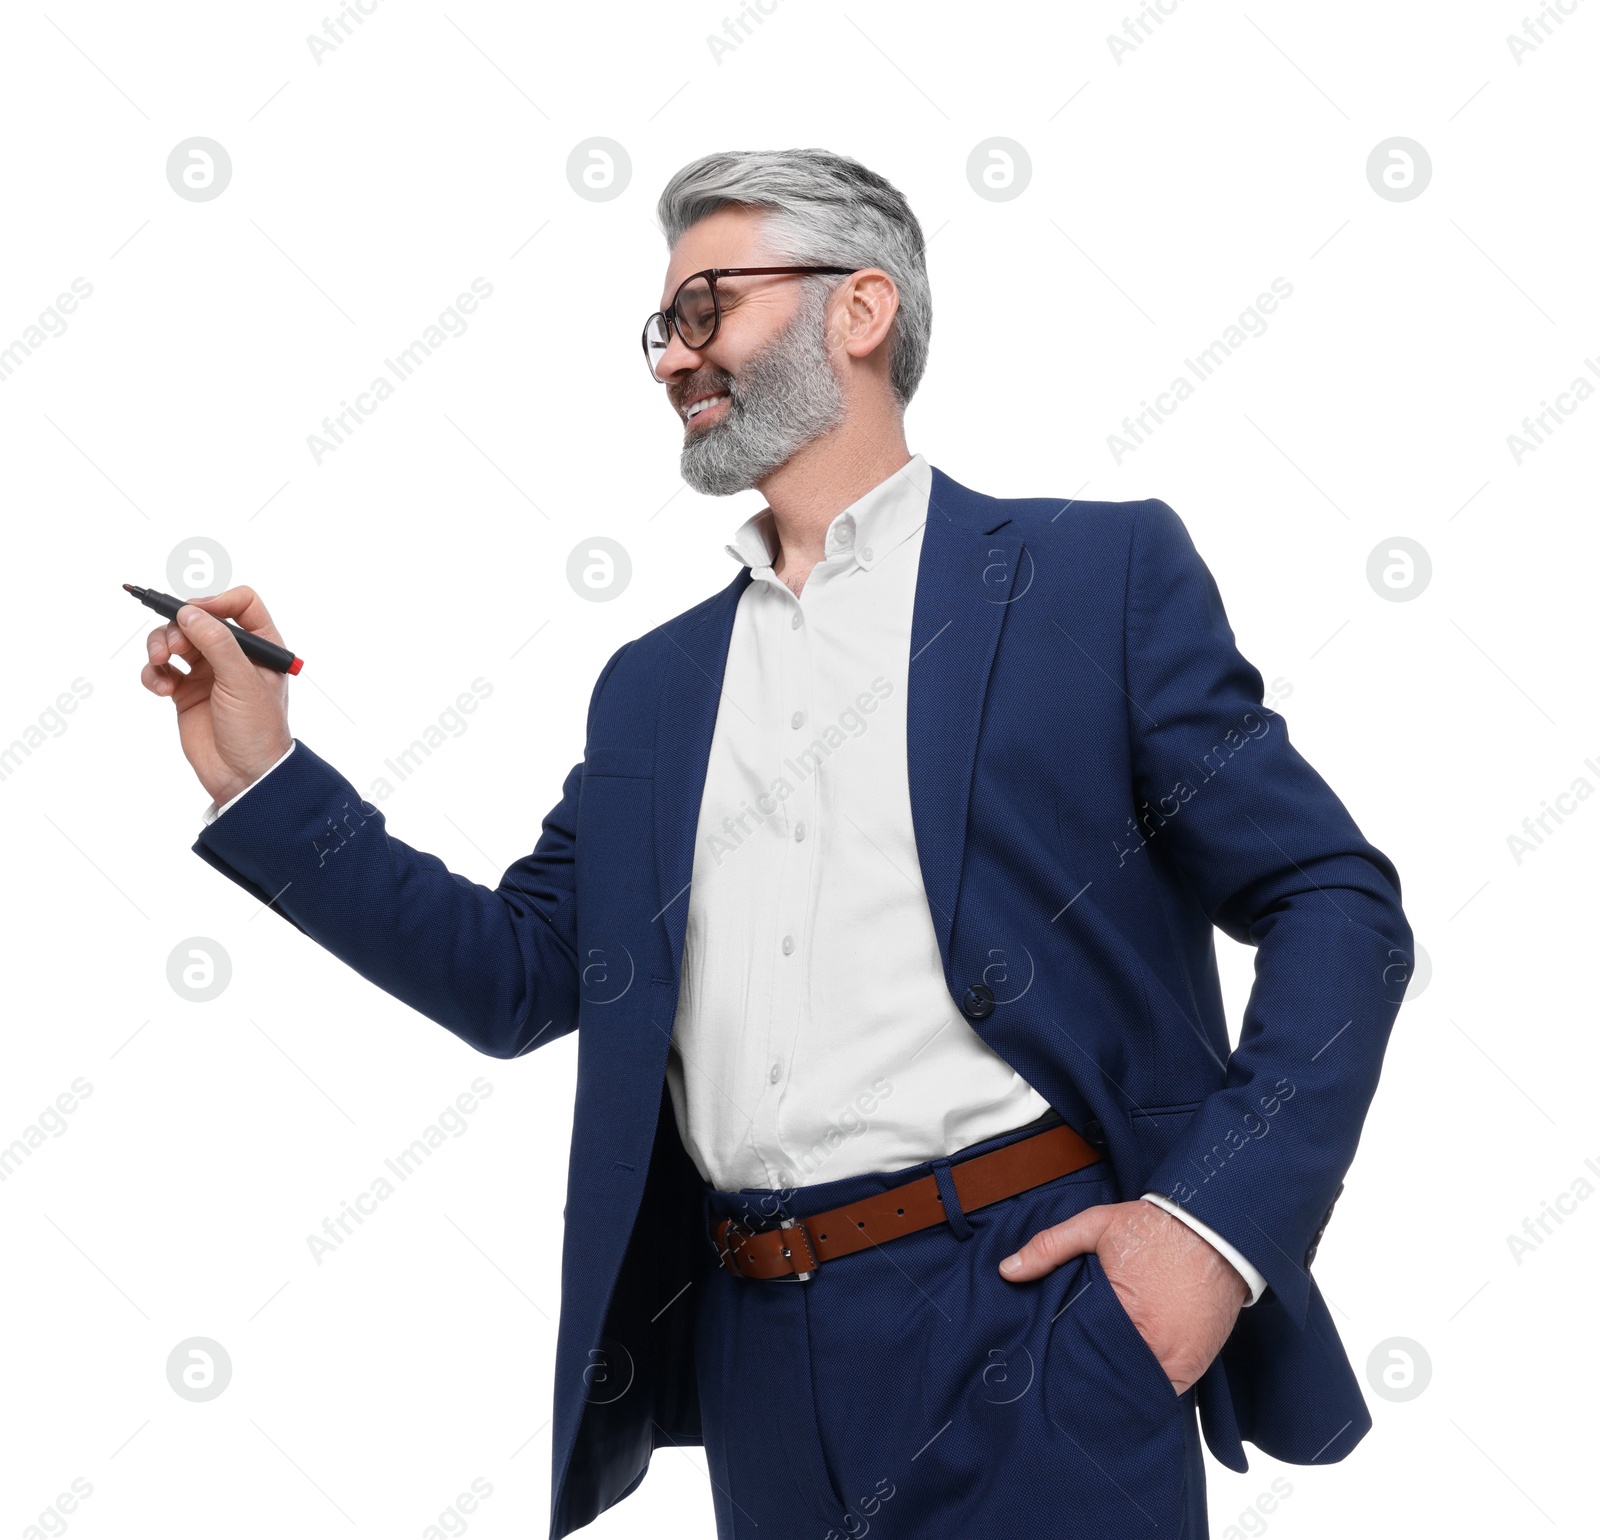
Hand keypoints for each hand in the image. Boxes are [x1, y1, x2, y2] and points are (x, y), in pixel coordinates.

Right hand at [140, 586, 292, 805]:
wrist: (243, 776)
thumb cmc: (257, 730)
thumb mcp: (243, 682)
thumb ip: (218, 644)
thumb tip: (190, 612)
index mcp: (260, 647)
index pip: (242, 604)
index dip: (217, 601)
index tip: (194, 613)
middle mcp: (233, 655)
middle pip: (198, 619)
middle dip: (179, 627)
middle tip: (172, 648)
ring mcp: (208, 672)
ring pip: (174, 640)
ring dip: (160, 645)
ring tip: (159, 662)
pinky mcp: (185, 691)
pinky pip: (161, 669)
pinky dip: (154, 672)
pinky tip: (160, 687)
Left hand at [998, 1199, 1246, 1394]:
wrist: (1215, 1227)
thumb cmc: (1153, 1228)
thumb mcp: (1094, 1226)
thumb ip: (1049, 1247)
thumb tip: (1007, 1270)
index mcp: (1127, 1318)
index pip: (1087, 1360)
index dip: (1069, 1367)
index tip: (1051, 1369)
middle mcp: (1158, 1348)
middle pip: (1114, 1381)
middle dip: (1093, 1382)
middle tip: (1067, 1385)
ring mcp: (1183, 1360)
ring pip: (1142, 1390)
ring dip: (1122, 1386)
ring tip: (1095, 1384)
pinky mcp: (1200, 1362)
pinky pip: (1170, 1388)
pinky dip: (1150, 1384)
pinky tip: (1129, 1378)